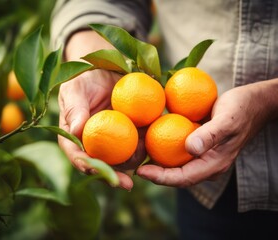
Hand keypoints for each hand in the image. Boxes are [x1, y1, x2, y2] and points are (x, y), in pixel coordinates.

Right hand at [58, 69, 146, 189]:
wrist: (105, 68)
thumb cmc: (84, 78)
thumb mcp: (74, 89)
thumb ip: (75, 109)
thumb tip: (76, 132)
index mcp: (75, 138)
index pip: (78, 157)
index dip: (88, 168)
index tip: (99, 173)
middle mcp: (94, 143)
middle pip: (102, 166)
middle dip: (114, 177)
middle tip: (127, 184)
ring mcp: (114, 140)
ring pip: (123, 159)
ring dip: (133, 163)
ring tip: (143, 156)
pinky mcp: (132, 132)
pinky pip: (139, 144)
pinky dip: (145, 147)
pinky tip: (153, 145)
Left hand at [137, 79, 277, 186]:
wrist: (252, 103)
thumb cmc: (241, 109)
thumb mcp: (227, 119)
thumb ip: (210, 134)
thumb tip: (189, 148)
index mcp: (214, 164)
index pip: (184, 178)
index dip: (161, 178)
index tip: (140, 171)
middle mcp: (207, 164)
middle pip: (177, 176)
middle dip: (154, 174)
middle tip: (132, 165)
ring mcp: (203, 156)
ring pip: (176, 165)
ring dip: (157, 163)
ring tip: (136, 156)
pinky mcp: (199, 146)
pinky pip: (178, 152)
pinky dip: (163, 149)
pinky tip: (150, 140)